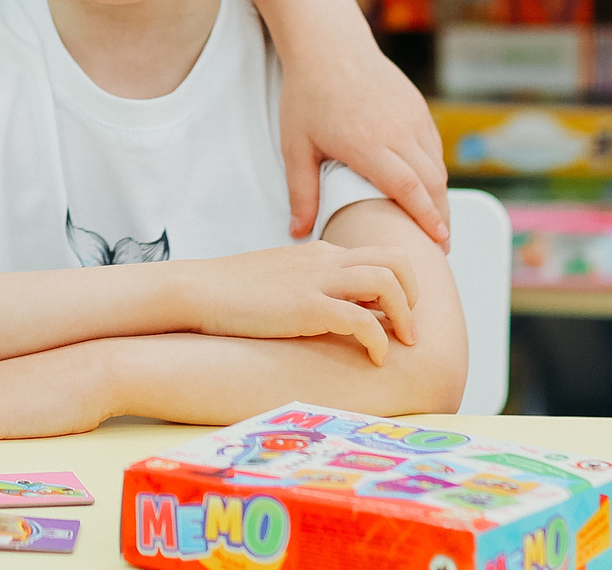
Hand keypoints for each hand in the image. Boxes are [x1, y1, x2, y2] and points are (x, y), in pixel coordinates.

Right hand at [176, 241, 417, 363]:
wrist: (198, 289)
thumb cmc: (231, 291)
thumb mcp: (280, 278)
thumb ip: (309, 284)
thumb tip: (330, 308)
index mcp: (321, 253)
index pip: (378, 257)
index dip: (398, 287)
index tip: (395, 316)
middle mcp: (326, 260)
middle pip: (396, 260)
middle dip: (413, 294)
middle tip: (408, 328)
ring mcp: (317, 281)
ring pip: (387, 281)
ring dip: (403, 314)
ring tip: (400, 343)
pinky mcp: (306, 307)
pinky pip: (361, 319)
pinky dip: (377, 340)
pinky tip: (374, 358)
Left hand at [279, 33, 449, 245]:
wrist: (328, 45)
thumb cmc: (308, 94)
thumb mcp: (296, 145)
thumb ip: (301, 192)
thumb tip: (297, 233)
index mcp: (367, 143)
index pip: (409, 188)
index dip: (426, 217)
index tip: (438, 240)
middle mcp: (396, 130)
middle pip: (432, 181)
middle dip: (441, 215)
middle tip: (441, 244)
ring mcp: (411, 116)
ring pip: (437, 164)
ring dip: (440, 194)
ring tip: (436, 220)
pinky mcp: (417, 105)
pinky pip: (433, 145)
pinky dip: (435, 169)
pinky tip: (428, 186)